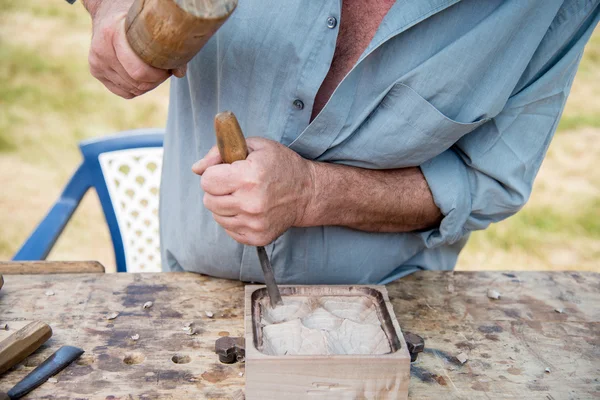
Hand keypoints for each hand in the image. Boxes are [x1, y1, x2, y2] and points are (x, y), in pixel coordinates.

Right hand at [86, 0, 185, 98]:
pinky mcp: (96, 71)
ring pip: (133, 89)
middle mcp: (101, 50)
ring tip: (154, 69)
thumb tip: (180, 73)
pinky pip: (125, 92)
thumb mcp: (150, 22)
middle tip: (165, 69)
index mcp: (113, 34)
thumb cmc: (134, 16)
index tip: (168, 67)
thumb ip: (168, 45)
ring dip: (148, 84)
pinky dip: (138, 88)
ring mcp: (97, 62)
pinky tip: (142, 75)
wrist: (108, 10)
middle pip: (137, 82)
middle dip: (156, 80)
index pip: (139, 71)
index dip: (159, 75)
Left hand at [192, 138, 315, 245]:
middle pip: (208, 200)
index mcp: (249, 177)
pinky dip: (234, 219)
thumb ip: (220, 152)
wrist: (308, 193)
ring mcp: (254, 223)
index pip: (207, 181)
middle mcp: (250, 203)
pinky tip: (249, 209)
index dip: (214, 173)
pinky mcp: (257, 237)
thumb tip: (196, 169)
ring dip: (225, 205)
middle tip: (235, 184)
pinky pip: (229, 230)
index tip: (227, 171)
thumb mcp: (255, 146)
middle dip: (217, 190)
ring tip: (243, 196)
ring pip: (216, 216)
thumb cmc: (281, 165)